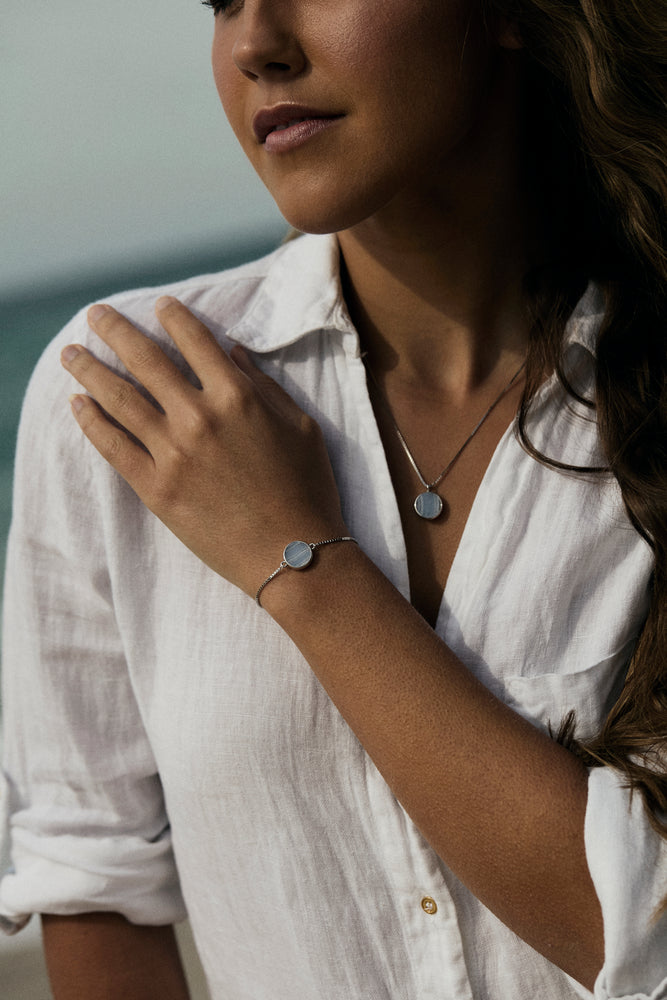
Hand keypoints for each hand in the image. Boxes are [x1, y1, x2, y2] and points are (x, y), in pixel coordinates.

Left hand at [61, 296, 347, 596]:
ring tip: (71, 353)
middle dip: (116, 331)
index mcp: (238, 397)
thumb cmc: (307, 490)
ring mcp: (173, 454)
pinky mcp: (156, 489)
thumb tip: (233, 352)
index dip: (173, 317)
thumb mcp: (301, 427)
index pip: (194, 341)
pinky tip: (77, 404)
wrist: (294, 554)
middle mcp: (199, 417)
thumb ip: (265, 386)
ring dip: (90, 370)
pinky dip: (92, 422)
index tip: (159, 305)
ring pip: (120, 399)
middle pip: (145, 361)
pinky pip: (113, 447)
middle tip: (96, 314)